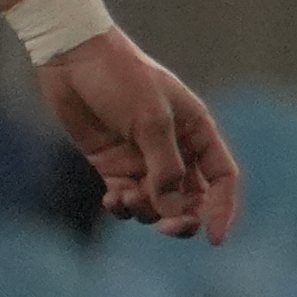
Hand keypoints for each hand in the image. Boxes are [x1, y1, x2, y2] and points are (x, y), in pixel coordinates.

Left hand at [45, 30, 238, 244]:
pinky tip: (112, 200)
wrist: (74, 58)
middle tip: (165, 228)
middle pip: (190, 198)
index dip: (223, 209)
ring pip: (156, 203)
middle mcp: (175, 149)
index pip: (222, 179)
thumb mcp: (150, 121)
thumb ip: (164, 168)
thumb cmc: (121, 78)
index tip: (214, 239)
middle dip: (181, 218)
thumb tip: (171, 212)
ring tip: (124, 198)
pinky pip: (126, 198)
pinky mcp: (113, 163)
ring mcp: (143, 158)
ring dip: (144, 210)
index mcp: (196, 132)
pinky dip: (122, 206)